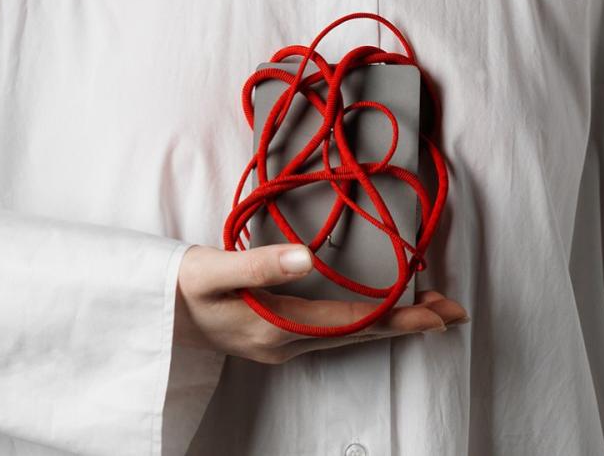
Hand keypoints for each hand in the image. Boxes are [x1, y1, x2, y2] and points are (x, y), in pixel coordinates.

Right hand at [174, 242, 468, 364]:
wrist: (153, 313)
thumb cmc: (180, 286)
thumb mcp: (214, 269)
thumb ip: (259, 265)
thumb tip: (308, 258)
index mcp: (276, 329)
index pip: (349, 323)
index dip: (394, 316)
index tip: (436, 312)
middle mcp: (286, 345)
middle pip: (358, 334)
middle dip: (405, 323)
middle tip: (451, 311)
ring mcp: (282, 345)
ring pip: (348, 335)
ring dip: (389, 322)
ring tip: (427, 309)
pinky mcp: (277, 336)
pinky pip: (332, 331)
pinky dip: (363, 320)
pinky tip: (375, 309)